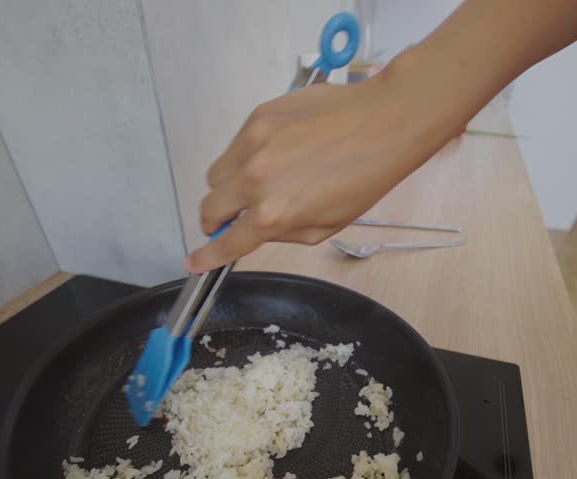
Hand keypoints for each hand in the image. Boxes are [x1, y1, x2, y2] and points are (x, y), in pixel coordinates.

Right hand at [188, 67, 444, 272]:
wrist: (383, 122)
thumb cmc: (365, 177)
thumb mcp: (327, 225)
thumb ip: (284, 232)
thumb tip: (257, 229)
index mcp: (273, 214)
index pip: (227, 242)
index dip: (206, 257)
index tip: (193, 263)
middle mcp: (255, 181)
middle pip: (209, 208)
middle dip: (214, 220)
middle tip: (231, 220)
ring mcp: (252, 145)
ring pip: (216, 175)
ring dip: (228, 186)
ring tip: (260, 181)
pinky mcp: (257, 118)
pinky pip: (234, 146)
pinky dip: (245, 156)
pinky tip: (277, 152)